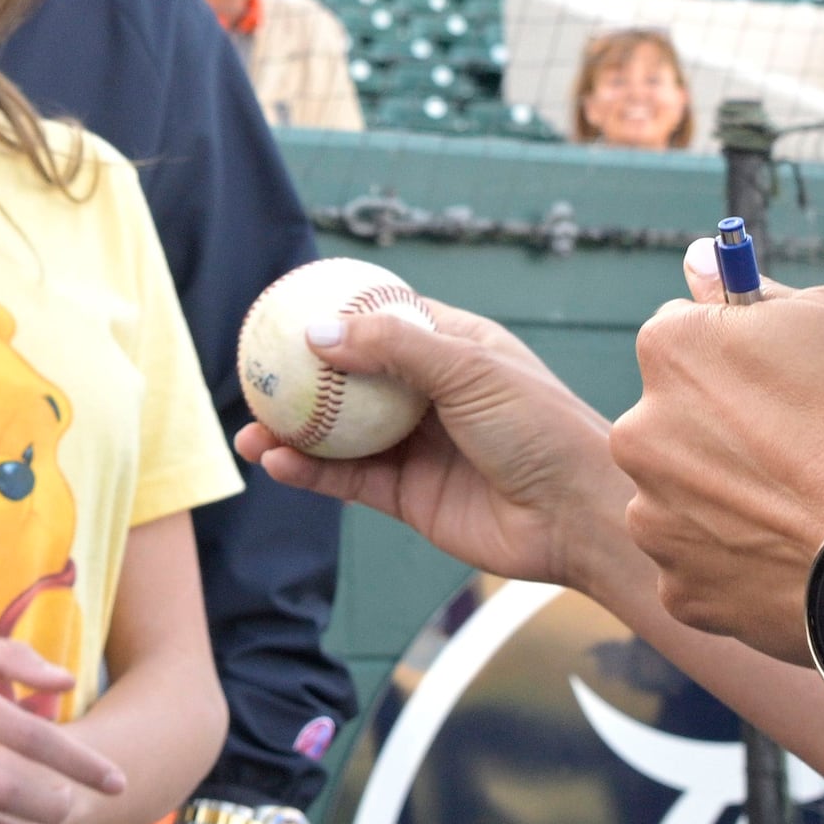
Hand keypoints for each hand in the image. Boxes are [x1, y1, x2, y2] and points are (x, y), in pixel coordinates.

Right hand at [235, 291, 642, 596]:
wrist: (576, 516)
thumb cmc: (539, 427)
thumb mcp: (469, 369)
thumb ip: (393, 347)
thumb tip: (318, 330)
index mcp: (456, 349)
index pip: (387, 319)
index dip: (340, 313)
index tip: (287, 307)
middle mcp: (432, 396)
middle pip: (352, 380)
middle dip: (301, 378)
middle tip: (252, 373)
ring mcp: (418, 447)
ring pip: (339, 434)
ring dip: (292, 432)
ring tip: (247, 429)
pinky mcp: (408, 497)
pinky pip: (347, 481)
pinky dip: (309, 473)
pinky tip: (276, 463)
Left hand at [614, 259, 823, 663]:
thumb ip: (757, 292)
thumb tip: (698, 263)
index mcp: (673, 350)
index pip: (686, 335)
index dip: (743, 356)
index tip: (790, 381)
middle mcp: (640, 432)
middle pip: (677, 418)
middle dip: (728, 429)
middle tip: (809, 451)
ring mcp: (655, 519)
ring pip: (687, 495)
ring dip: (730, 499)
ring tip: (809, 510)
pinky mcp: (680, 591)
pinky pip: (704, 565)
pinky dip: (742, 563)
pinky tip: (798, 556)